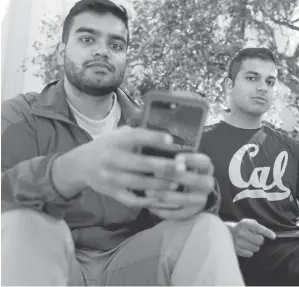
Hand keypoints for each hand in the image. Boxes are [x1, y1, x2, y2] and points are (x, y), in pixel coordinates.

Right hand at [52, 126, 181, 206]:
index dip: (153, 138)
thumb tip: (163, 135)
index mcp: (115, 142)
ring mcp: (111, 178)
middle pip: (140, 164)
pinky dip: (146, 200)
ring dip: (159, 185)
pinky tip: (160, 198)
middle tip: (181, 167)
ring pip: (139, 183)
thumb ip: (136, 134)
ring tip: (176, 184)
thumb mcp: (117, 135)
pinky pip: (131, 199)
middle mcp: (111, 159)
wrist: (80, 165)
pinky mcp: (111, 192)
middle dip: (163, 166)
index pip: (135, 137)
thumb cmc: (106, 147)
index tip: (170, 139)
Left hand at [147, 153, 214, 219]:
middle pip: (195, 180)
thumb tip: (158, 150)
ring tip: (148, 191)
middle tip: (156, 172)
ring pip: (185, 199)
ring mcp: (201, 200)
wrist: (191, 192)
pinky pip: (177, 213)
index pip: (204, 162)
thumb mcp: (181, 162)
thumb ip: (173, 159)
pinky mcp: (192, 212)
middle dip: (175, 176)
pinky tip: (149, 204)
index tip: (176, 157)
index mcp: (206, 169)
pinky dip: (163, 209)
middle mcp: (207, 184)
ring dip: (166, 194)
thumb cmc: (180, 171)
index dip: (191, 159)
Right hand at [228, 219, 275, 257]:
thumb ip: (254, 225)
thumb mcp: (245, 222)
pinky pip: (250, 254)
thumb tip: (265, 233)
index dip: (267, 232)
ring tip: (247, 242)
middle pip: (260, 241)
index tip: (273, 237)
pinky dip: (249, 251)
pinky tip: (244, 247)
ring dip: (254, 246)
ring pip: (256, 248)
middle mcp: (240, 232)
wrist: (221, 233)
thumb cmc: (237, 228)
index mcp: (244, 224)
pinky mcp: (236, 250)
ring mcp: (238, 242)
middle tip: (253, 238)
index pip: (259, 228)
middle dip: (259, 240)